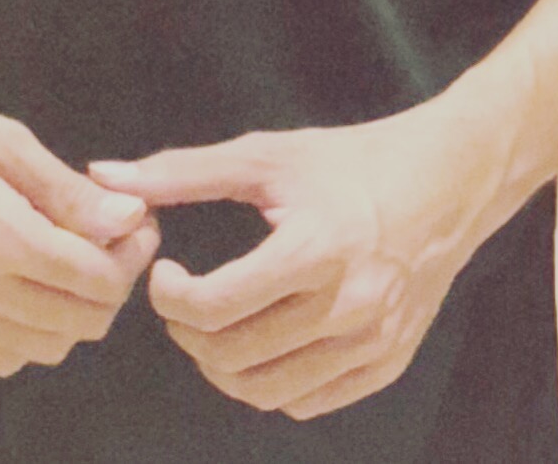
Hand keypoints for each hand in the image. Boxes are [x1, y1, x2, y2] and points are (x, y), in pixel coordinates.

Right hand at [0, 75, 158, 377]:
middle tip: (113, 240)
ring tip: (71, 261)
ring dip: (73, 313)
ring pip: (42, 349)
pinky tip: (28, 289)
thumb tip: (125, 217)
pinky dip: (29, 335)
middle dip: (112, 284)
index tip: (139, 223)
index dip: (131, 255)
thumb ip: (63, 187)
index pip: (92, 278)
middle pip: (77, 322)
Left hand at [88, 102, 506, 420]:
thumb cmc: (352, 160)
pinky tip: (264, 337)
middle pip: (232, 357)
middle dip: (188, 333)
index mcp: (315, 247)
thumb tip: (105, 176)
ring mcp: (371, 341)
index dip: (169, 297)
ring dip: (222, 365)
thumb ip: (182, 172)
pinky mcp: (386, 362)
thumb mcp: (268, 156)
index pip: (215, 307)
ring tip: (215, 322)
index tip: (163, 272)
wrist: (451, 180)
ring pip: (265, 391)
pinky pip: (306, 401)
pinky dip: (270, 382)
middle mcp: (347, 305)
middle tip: (183, 298)